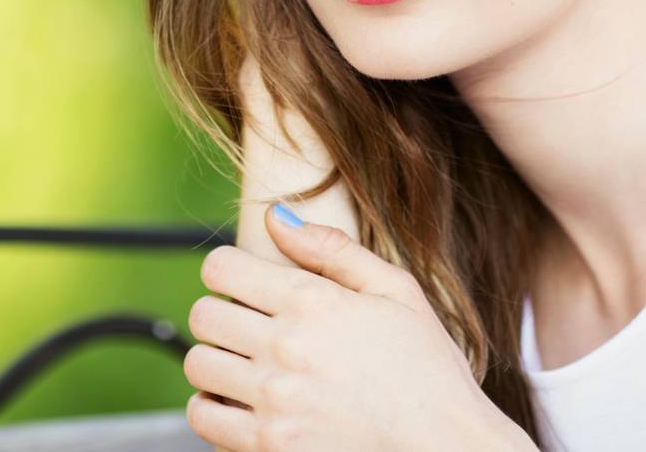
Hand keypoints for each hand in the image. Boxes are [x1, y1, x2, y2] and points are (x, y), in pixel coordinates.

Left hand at [183, 203, 531, 450]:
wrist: (447, 449)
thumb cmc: (429, 370)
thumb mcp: (397, 291)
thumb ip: (333, 249)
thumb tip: (275, 217)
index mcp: (313, 302)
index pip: (221, 267)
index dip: (227, 269)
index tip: (242, 282)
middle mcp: (286, 348)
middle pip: (203, 314)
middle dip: (220, 312)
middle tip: (247, 325)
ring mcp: (275, 402)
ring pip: (197, 364)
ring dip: (215, 360)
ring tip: (246, 365)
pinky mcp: (269, 448)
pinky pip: (203, 417)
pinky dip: (212, 407)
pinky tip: (242, 402)